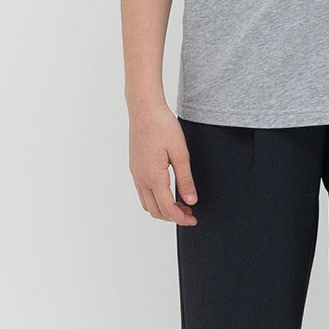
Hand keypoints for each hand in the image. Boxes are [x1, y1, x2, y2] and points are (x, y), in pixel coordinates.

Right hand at [128, 100, 198, 224]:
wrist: (144, 110)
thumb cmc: (163, 126)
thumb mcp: (181, 153)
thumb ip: (185, 179)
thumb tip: (191, 200)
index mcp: (154, 176)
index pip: (168, 208)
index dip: (182, 218)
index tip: (193, 219)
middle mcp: (141, 179)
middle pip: (156, 211)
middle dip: (173, 216)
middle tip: (190, 212)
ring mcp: (135, 174)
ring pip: (147, 204)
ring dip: (163, 209)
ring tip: (181, 203)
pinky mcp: (134, 168)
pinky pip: (142, 193)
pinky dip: (155, 199)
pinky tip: (167, 191)